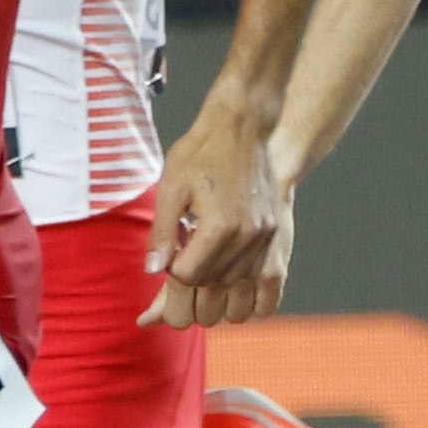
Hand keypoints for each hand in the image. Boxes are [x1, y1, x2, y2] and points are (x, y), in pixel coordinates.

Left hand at [143, 102, 288, 327]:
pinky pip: (266, 289)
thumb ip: (162, 234)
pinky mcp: (274, 238)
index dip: (169, 276)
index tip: (166, 262)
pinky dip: (245, 299)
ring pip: (236, 295)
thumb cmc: (202, 152)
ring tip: (198, 283)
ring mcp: (264, 240)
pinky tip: (225, 291)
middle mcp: (247, 238)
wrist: (244, 127)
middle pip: (211, 293)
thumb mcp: (170, 188)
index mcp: (219, 226)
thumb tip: (153, 271)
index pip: (186, 277)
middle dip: (187, 297)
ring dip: (213, 298)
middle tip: (173, 286)